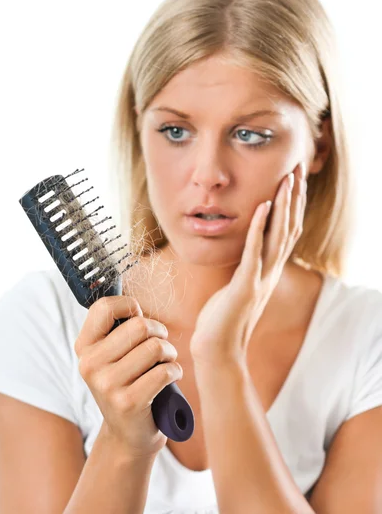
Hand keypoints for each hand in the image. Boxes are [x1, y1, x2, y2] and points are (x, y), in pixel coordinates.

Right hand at [75, 296, 182, 458]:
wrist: (128, 434)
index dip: (129, 305)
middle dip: (159, 332)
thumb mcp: (111, 355)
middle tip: (161, 345)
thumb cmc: (127, 383)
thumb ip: (116, 328)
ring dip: (169, 353)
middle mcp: (89, 364)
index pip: (104, 307)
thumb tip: (133, 304)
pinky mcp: (128, 402)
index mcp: (84, 347)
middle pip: (139, 325)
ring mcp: (107, 385)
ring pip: (155, 347)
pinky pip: (165, 371)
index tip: (138, 319)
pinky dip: (175, 372)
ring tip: (165, 363)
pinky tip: (169, 379)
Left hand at [190, 161, 307, 364]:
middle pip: (290, 227)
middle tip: (299, 168)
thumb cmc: (224, 318)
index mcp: (270, 270)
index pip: (287, 230)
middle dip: (294, 196)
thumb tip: (247, 251)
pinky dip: (259, 228)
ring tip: (287, 180)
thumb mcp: (240, 286)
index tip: (294, 178)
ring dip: (284, 206)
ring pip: (279, 236)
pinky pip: (254, 252)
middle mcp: (271, 271)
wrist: (219, 350)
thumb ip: (248, 266)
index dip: (293, 204)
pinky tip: (262, 207)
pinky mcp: (246, 286)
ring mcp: (261, 279)